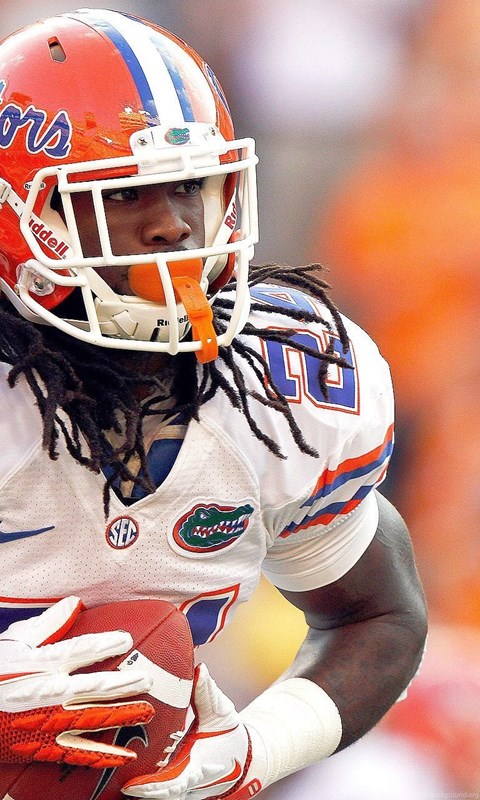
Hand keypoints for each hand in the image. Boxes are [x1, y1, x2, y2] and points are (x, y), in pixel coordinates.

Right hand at [0, 596, 153, 766]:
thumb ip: (47, 624)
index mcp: (41, 663)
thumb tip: (75, 604)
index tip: (127, 639)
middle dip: (125, 683)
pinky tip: (124, 756)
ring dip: (122, 715)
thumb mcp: (14, 641)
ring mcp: (47, 722)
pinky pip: (77, 753)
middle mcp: (48, 692)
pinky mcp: (42, 747)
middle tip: (149, 680)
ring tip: (147, 711)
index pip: (81, 650)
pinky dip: (102, 756)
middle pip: (95, 687)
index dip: (106, 643)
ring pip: (93, 719)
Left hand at [122, 663, 266, 798]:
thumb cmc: (228, 734)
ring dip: (142, 791)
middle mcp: (189, 783)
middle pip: (162, 795)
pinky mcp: (177, 786)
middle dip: (142, 791)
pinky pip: (160, 791)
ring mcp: (183, 788)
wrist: (242, 756)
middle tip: (122, 785)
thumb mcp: (220, 711)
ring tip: (118, 783)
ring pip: (159, 796)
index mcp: (198, 767)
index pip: (175, 784)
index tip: (133, 786)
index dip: (154, 787)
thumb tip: (200, 669)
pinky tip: (126, 780)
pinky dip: (145, 788)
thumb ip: (207, 692)